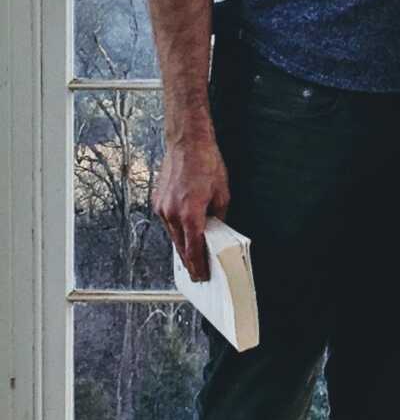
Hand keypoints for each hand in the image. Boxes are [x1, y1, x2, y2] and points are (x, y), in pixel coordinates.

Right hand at [153, 140, 229, 280]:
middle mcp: (172, 214)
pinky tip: (184, 231)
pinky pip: (167, 221)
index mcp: (190, 214)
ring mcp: (162, 208)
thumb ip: (218, 216)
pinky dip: (176, 228)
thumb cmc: (206, 163)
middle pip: (180, 246)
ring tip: (192, 254)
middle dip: (189, 262)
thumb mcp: (222, 193)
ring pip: (172, 235)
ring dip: (182, 245)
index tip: (202, 276)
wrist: (187, 143)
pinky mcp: (157, 201)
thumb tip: (216, 230)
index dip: (199, 266)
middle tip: (197, 273)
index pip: (194, 249)